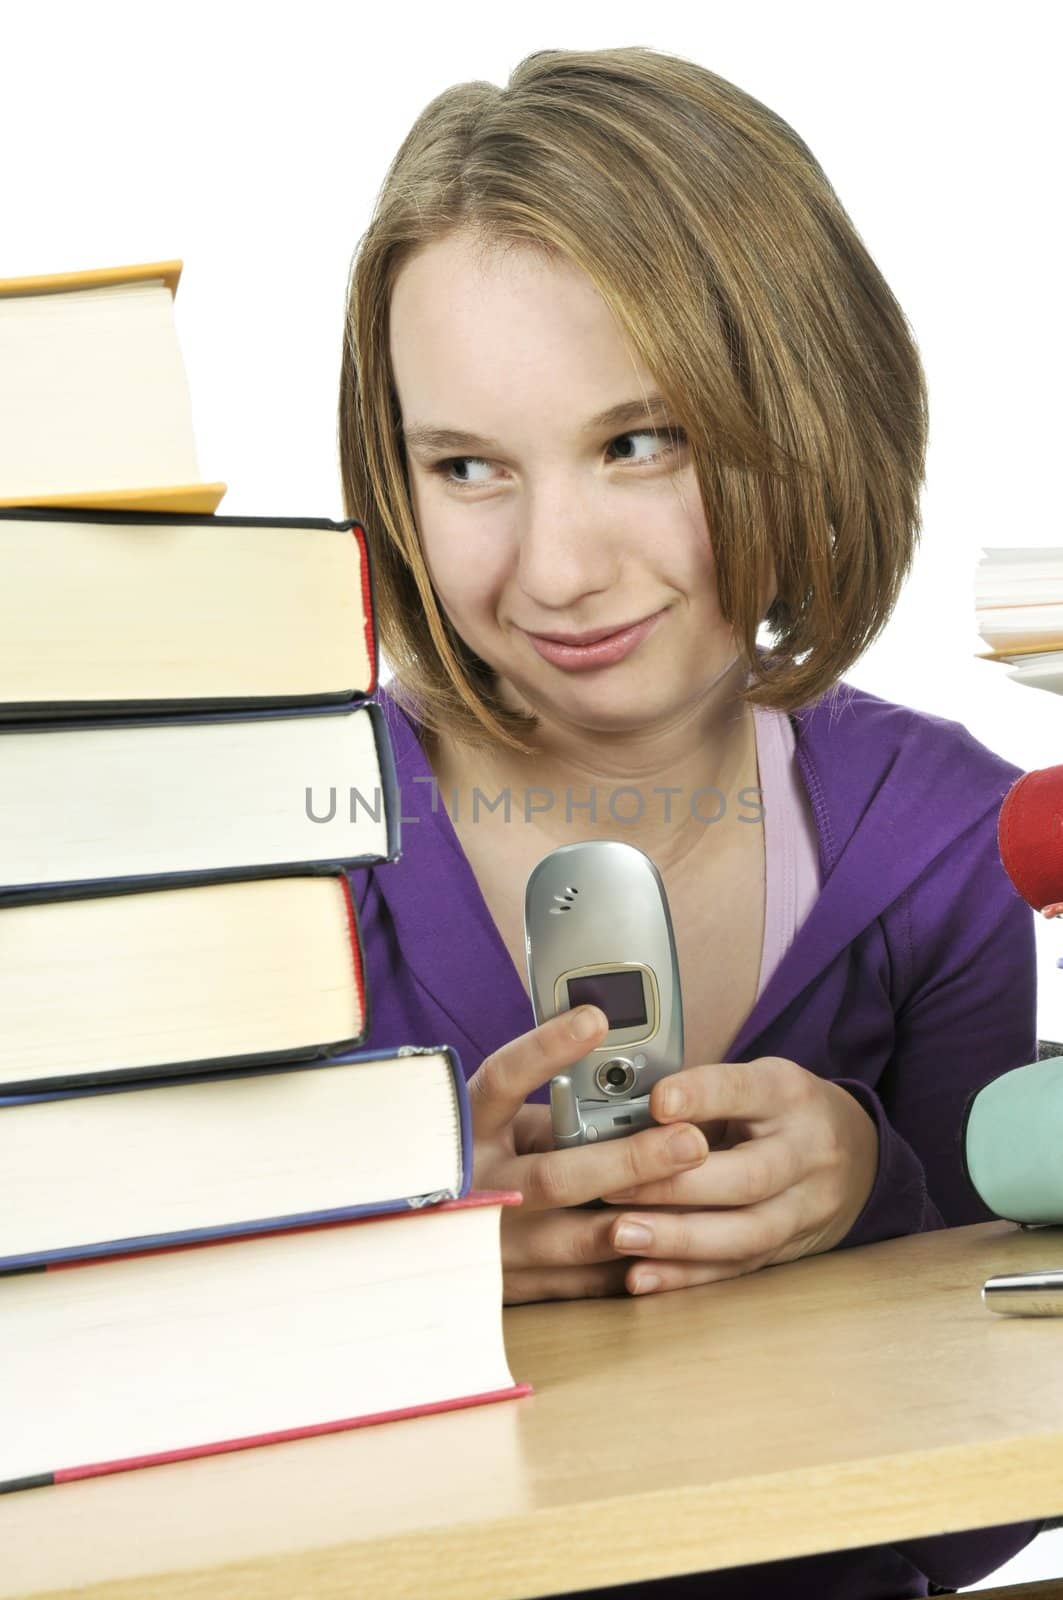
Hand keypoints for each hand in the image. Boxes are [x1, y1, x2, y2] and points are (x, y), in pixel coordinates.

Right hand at [469, 1006, 710, 1304]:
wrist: (410, 1244)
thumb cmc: (483, 1164)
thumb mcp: (502, 1129)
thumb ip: (552, 1117)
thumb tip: (635, 1098)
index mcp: (466, 1130)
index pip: (503, 1080)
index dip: (546, 1049)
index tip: (595, 1018)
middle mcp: (473, 1188)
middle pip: (555, 1176)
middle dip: (630, 1160)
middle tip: (691, 1139)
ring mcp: (488, 1246)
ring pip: (572, 1239)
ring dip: (641, 1219)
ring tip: (694, 1199)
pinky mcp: (509, 1289)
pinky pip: (580, 1282)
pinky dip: (628, 1266)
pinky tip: (675, 1248)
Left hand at [599, 1057, 878, 1295]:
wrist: (859, 1155)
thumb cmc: (779, 1112)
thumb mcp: (753, 1083)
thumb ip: (697, 1098)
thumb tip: (616, 1112)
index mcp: (788, 1094)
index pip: (744, 1091)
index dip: (701, 1096)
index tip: (656, 1101)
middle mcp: (805, 1152)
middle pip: (747, 1176)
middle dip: (676, 1185)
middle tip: (612, 1185)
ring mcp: (804, 1207)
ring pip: (745, 1232)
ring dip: (677, 1239)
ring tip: (620, 1235)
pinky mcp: (788, 1249)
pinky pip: (737, 1268)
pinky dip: (685, 1276)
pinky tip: (639, 1277)